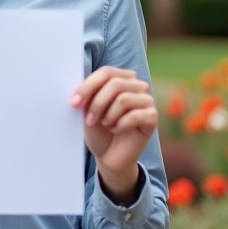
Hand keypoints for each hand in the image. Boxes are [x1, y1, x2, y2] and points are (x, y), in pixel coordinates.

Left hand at [71, 66, 157, 203]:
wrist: (109, 155)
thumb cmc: (99, 130)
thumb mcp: (88, 110)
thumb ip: (88, 94)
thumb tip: (81, 86)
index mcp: (122, 78)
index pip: (106, 72)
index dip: (88, 86)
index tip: (74, 103)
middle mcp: (137, 86)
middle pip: (115, 84)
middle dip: (97, 103)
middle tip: (89, 120)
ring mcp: (147, 101)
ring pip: (123, 99)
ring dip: (108, 115)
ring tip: (104, 125)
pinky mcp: (152, 117)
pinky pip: (135, 116)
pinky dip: (120, 125)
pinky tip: (115, 130)